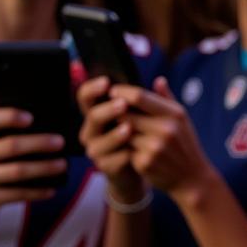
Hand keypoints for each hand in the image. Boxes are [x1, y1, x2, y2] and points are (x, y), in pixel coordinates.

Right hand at [0, 108, 65, 238]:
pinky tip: (51, 189)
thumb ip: (0, 139)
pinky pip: (18, 193)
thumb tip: (46, 129)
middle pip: (11, 145)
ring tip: (62, 165)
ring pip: (18, 170)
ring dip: (44, 167)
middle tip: (60, 142)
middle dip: (39, 142)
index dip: (9, 116)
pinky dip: (38, 191)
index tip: (31, 118)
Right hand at [76, 76, 145, 203]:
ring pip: (100, 141)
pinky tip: (133, 153)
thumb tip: (161, 80)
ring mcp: (96, 149)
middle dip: (108, 110)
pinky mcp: (104, 166)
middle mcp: (92, 129)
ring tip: (128, 129)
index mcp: (99, 112)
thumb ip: (150, 101)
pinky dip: (123, 156)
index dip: (92, 88)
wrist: (143, 166)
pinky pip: (111, 161)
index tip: (107, 82)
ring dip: (114, 135)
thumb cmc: (142, 134)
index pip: (85, 96)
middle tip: (123, 104)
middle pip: (92, 116)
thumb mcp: (146, 115)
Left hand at [108, 77, 215, 202]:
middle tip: (111, 111)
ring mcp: (154, 147)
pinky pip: (125, 149)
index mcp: (174, 114)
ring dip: (118, 131)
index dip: (121, 92)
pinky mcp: (144, 163)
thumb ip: (168, 99)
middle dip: (116, 112)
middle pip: (125, 113)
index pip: (138, 96)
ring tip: (121, 130)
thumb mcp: (183, 119)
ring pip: (122, 132)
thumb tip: (158, 80)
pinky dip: (125, 148)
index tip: (112, 91)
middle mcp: (165, 129)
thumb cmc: (185, 144)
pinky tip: (130, 148)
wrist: (191, 178)